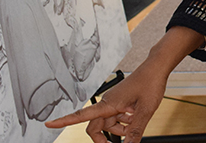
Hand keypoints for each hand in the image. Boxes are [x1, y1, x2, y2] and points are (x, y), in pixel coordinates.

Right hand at [44, 62, 166, 142]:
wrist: (156, 68)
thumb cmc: (149, 83)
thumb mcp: (144, 112)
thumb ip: (134, 132)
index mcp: (108, 104)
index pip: (80, 115)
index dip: (63, 121)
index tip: (49, 124)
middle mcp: (108, 104)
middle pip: (96, 127)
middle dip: (105, 138)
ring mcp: (114, 103)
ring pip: (109, 125)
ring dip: (120, 129)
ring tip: (136, 120)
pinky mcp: (121, 103)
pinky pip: (117, 119)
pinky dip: (125, 122)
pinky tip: (136, 115)